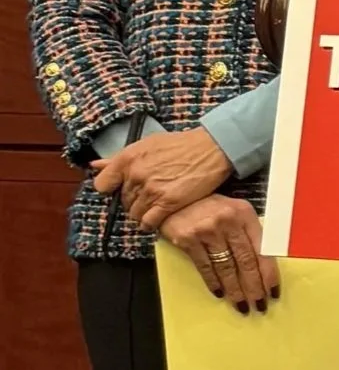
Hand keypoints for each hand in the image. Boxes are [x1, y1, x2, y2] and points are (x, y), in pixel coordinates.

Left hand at [90, 127, 231, 231]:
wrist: (212, 148)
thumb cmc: (181, 144)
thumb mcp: (146, 144)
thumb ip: (119, 158)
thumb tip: (95, 165)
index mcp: (127, 159)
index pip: (102, 185)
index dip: (112, 190)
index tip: (121, 190)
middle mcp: (136, 175)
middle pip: (123, 201)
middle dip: (133, 202)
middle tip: (147, 199)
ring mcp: (152, 190)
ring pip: (135, 213)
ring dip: (143, 214)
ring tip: (154, 209)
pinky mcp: (168, 203)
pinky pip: (149, 221)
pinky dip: (151, 224)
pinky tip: (156, 220)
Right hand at [157, 194, 277, 310]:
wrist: (174, 199)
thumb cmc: (210, 207)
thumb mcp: (235, 212)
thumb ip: (248, 233)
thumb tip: (264, 265)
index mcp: (245, 215)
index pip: (262, 249)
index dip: (269, 273)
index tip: (273, 292)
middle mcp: (228, 222)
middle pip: (246, 261)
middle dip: (254, 287)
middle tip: (259, 305)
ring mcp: (207, 231)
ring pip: (226, 267)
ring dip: (235, 289)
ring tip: (241, 305)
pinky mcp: (188, 239)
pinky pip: (205, 266)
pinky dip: (213, 282)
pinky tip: (220, 293)